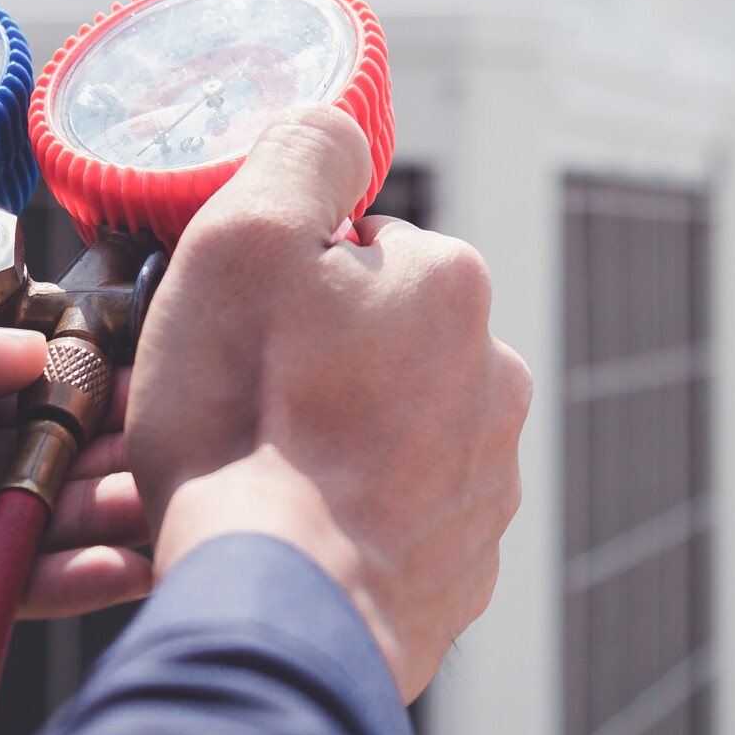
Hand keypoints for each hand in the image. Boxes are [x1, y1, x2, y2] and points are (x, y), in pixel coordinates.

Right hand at [126, 104, 531, 699]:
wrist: (282, 606)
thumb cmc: (250, 425)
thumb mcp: (243, 240)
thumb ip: (302, 155)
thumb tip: (337, 128)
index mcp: (451, 285)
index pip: (360, 247)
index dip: (285, 280)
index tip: (241, 326)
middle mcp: (494, 375)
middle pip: (381, 336)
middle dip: (319, 358)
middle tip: (243, 401)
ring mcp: (486, 478)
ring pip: (393, 425)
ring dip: (337, 437)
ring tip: (265, 472)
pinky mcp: (463, 564)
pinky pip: (398, 514)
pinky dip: (351, 515)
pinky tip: (297, 529)